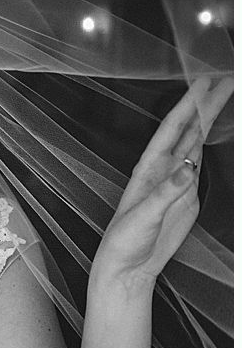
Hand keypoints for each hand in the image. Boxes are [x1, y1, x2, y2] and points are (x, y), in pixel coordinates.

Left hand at [93, 76, 232, 291]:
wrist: (127, 267)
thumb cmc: (124, 241)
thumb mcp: (143, 217)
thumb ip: (165, 193)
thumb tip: (187, 167)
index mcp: (147, 169)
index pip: (171, 130)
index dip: (188, 106)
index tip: (204, 84)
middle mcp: (161, 169)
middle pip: (187, 130)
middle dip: (204, 104)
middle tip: (223, 80)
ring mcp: (175, 181)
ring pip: (195, 142)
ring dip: (208, 119)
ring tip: (224, 96)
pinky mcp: (186, 195)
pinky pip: (199, 162)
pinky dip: (208, 143)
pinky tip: (213, 131)